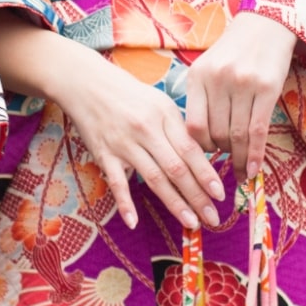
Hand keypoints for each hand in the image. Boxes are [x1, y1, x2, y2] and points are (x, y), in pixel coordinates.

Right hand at [0, 14, 222, 229]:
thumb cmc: (127, 93)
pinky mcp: (103, 153)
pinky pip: (116, 182)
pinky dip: (125, 203)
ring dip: (174, 203)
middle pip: (176, 168)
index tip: (220, 195)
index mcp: (163, 114)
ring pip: (153, 178)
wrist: (85, 83)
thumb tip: (200, 159)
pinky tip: (134, 222)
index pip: (190, 149)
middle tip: (213, 218)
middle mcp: (146, 129)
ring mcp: (124, 143)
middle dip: (197, 196)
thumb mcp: (158, 101)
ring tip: (191, 222)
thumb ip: (177, 128)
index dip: (206, 174)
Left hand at [184, 11, 296, 179]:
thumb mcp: (208, 68)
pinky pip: (258, 130)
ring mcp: (242, 84)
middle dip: (222, 153)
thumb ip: (202, 98)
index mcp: (198, 76)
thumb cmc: (234, 52)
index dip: (199, 147)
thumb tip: (200, 141)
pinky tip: (253, 169)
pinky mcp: (267, 88)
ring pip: (237, 134)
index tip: (206, 156)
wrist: (265, 26)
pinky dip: (255, 154)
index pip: (192, 124)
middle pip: (216, 132)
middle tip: (228, 163)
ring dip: (238, 157)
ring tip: (240, 170)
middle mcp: (217, 79)